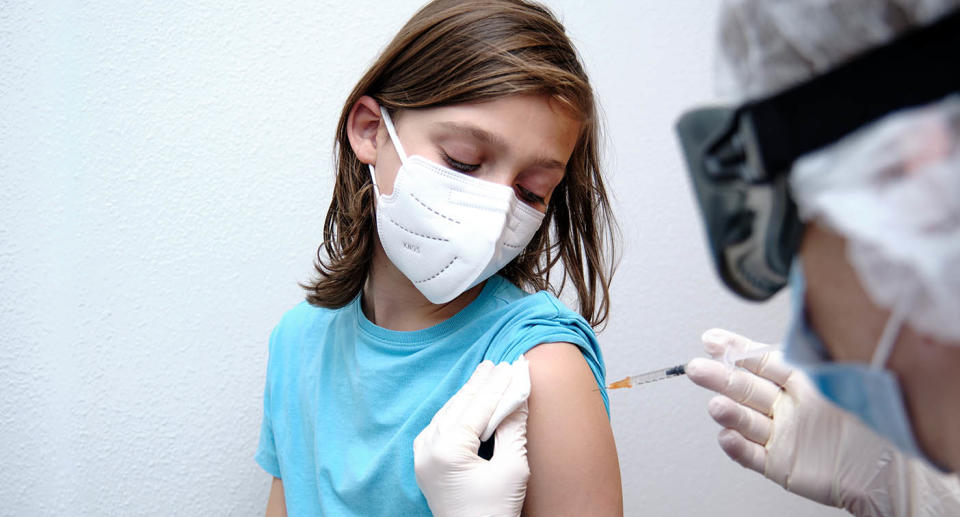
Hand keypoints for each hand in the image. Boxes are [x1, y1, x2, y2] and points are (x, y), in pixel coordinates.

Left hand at [413, 358, 530, 516]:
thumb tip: (519, 395)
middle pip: (461, 404)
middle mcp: (428, 447)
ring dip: (469, 394)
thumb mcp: (513, 469)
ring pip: (448, 412)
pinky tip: (468, 399)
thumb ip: (513, 428)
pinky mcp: (424, 462)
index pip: (479, 406)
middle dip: (483, 383)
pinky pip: (440, 425)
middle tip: (501, 363)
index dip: (500, 384)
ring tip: (487, 373)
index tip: (515, 365)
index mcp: (447, 449)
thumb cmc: (494, 513)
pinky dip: (457, 410)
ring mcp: (422, 455)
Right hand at [686, 328, 959, 515]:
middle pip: (746, 388)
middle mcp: (787, 407)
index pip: (761, 361)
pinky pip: (752, 455)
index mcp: (801, 382)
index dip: (735, 349)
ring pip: (746, 420)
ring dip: (727, 412)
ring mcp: (782, 435)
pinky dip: (737, 447)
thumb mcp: (839, 379)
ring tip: (716, 405)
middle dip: (720, 376)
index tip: (711, 339)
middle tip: (697, 368)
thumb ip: (808, 358)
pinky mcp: (780, 464)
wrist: (891, 471)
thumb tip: (786, 327)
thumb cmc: (873, 422)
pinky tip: (725, 436)